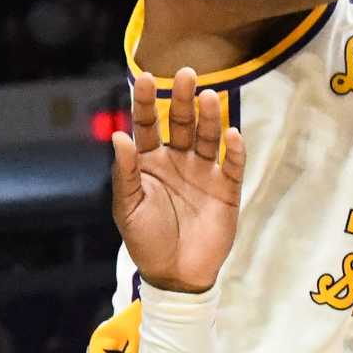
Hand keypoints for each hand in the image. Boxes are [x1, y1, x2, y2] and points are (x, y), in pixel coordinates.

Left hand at [113, 68, 245, 293]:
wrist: (175, 276)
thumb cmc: (146, 241)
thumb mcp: (128, 208)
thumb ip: (124, 173)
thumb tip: (118, 136)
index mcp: (149, 162)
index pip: (148, 125)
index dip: (147, 102)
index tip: (144, 78)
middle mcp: (177, 161)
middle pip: (182, 123)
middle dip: (183, 99)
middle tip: (185, 75)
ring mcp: (203, 173)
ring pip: (208, 137)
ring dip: (209, 117)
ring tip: (209, 97)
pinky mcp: (226, 190)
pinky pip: (232, 165)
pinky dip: (234, 150)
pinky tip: (232, 135)